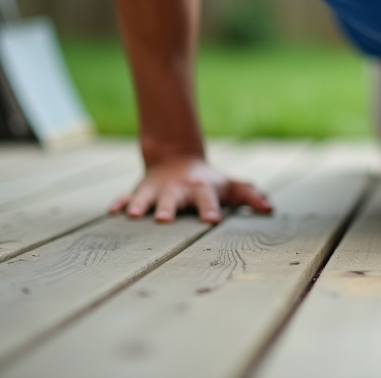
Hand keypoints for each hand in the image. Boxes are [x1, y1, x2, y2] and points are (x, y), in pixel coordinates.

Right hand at [108, 155, 272, 223]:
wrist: (177, 159)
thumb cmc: (209, 182)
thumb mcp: (230, 186)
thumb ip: (250, 195)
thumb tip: (269, 208)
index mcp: (201, 189)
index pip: (207, 198)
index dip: (209, 208)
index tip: (210, 220)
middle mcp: (178, 189)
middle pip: (173, 198)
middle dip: (168, 208)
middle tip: (163, 219)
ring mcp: (157, 190)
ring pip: (146, 196)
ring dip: (140, 204)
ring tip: (133, 215)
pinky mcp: (140, 192)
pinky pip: (126, 197)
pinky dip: (119, 203)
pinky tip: (112, 211)